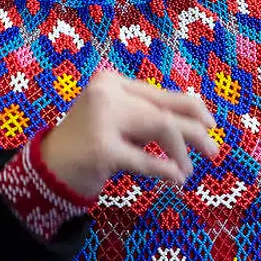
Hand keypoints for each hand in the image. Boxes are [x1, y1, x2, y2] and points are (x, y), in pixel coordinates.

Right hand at [40, 71, 219, 198]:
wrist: (46, 170)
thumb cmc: (86, 146)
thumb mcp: (117, 123)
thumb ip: (147, 117)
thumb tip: (199, 123)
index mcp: (112, 81)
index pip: (160, 93)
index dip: (192, 108)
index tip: (211, 125)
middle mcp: (106, 92)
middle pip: (164, 111)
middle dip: (195, 132)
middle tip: (213, 151)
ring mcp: (101, 118)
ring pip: (160, 127)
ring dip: (181, 152)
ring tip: (189, 171)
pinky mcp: (100, 147)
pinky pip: (144, 159)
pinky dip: (164, 169)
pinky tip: (176, 179)